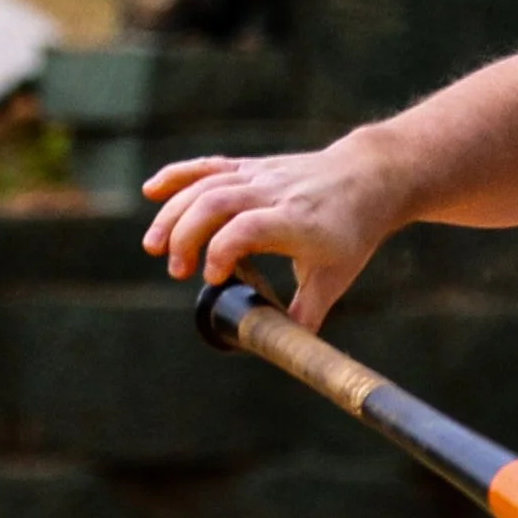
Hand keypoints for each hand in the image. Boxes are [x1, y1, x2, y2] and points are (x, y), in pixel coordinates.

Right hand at [141, 134, 405, 327]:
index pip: (248, 228)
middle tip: (177, 272)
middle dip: (185, 236)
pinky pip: (207, 167)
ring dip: (172, 214)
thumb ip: (306, 313)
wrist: (366, 179)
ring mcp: (259, 176)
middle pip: (215, 203)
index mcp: (296, 222)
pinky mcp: (249, 167)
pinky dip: (177, 177)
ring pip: (205, 186)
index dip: (221, 251)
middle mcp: (274, 194)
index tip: (212, 279)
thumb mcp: (335, 277)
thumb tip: (283, 350)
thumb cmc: (351, 232)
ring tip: (153, 248)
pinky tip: (150, 192)